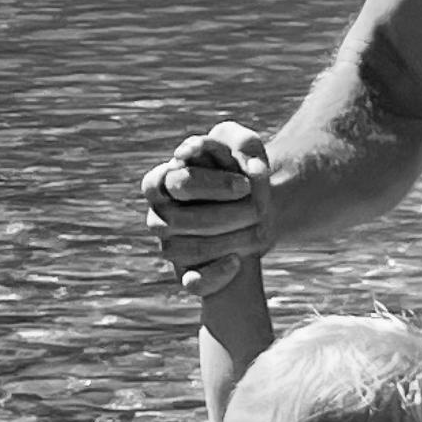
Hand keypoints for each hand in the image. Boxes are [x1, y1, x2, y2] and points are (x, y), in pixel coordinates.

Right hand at [143, 120, 271, 298]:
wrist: (262, 209)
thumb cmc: (246, 170)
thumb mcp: (248, 146)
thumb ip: (232, 140)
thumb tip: (194, 151)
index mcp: (163, 180)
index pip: (170, 183)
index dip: (208, 185)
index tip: (246, 185)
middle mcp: (160, 215)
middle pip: (175, 219)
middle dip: (221, 214)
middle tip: (257, 207)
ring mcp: (171, 245)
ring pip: (180, 251)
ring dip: (223, 241)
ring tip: (256, 230)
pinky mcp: (189, 272)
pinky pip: (191, 282)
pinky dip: (214, 275)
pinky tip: (236, 262)